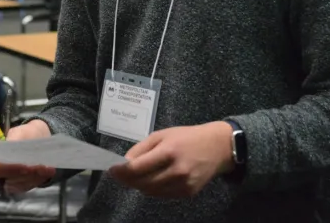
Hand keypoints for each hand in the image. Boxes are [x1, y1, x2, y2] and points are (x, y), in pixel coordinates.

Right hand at [0, 119, 55, 192]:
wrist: (36, 139)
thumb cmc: (24, 135)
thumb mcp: (18, 132)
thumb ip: (14, 142)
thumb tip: (11, 149)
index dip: (9, 168)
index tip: (25, 165)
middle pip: (8, 178)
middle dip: (26, 173)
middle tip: (40, 166)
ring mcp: (8, 182)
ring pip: (21, 184)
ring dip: (35, 176)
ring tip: (47, 167)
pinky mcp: (20, 187)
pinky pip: (29, 186)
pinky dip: (40, 178)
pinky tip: (48, 171)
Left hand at [108, 122, 234, 197]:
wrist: (218, 147)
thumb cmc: (187, 136)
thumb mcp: (163, 134)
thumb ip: (142, 148)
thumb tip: (124, 162)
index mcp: (169, 151)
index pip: (138, 168)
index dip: (121, 171)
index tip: (111, 169)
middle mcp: (176, 170)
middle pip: (142, 182)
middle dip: (127, 179)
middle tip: (118, 174)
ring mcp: (183, 184)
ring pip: (151, 191)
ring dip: (138, 185)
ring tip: (133, 176)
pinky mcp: (188, 193)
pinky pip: (162, 194)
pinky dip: (152, 189)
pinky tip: (150, 180)